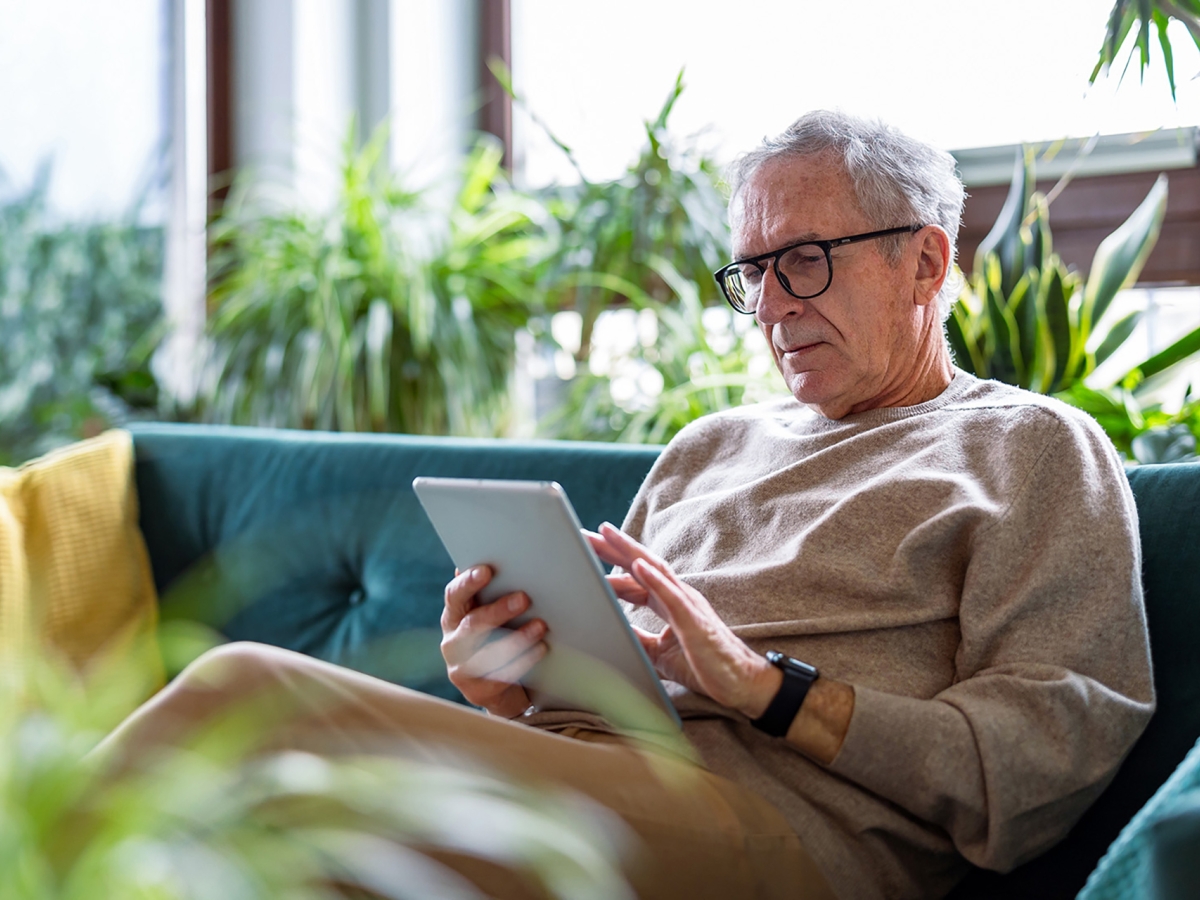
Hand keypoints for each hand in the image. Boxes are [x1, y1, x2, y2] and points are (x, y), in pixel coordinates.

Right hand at [440, 566, 547, 717]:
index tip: (487, 570)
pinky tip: (542, 649)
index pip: (454, 595)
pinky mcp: (476, 690)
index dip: (468, 582)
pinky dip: (524, 661)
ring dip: (516, 638)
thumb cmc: (501, 639)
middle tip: (525, 598)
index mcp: (454, 616)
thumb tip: (515, 559)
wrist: (500, 689)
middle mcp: (452, 641)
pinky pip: (501, 675)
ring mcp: (461, 668)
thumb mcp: (493, 617)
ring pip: (487, 652)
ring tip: (541, 626)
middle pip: (471, 623)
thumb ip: (495, 593)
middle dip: (498, 610)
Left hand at [585, 523, 780, 718]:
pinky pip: (672, 596)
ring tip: (606, 533)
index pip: (634, 577)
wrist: (740, 682)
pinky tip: (637, 566)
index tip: (584, 552)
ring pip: (654, 569)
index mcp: (668, 602)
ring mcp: (687, 604)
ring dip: (629, 551)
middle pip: (640, 564)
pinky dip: (654, 579)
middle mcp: (677, 595)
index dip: (610, 564)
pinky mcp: (694, 620)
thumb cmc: (705, 665)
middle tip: (584, 533)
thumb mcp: (659, 653)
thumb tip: (613, 632)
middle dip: (612, 548)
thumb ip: (639, 638)